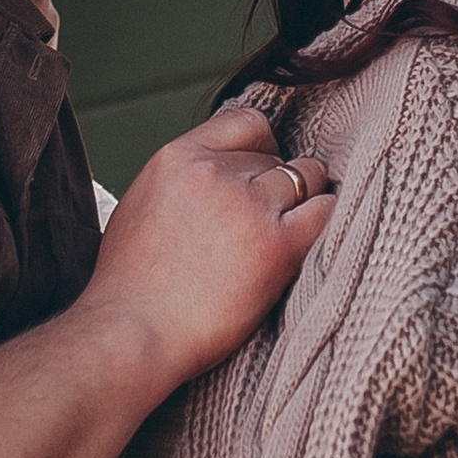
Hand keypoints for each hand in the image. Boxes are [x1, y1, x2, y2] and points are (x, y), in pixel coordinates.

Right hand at [86, 104, 334, 394]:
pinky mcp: (278, 246)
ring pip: (307, 176)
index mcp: (177, 158)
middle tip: (271, 223)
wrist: (133, 334)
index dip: (262, 148)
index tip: (262, 175)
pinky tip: (315, 242)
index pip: (245, 124)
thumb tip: (216, 178)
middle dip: (278, 186)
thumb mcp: (140, 207)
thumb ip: (181, 182)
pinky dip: (327, 221)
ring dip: (305, 201)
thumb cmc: (130, 288)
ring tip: (293, 232)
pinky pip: (326, 212)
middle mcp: (214, 173)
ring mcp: (249, 206)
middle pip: (276, 157)